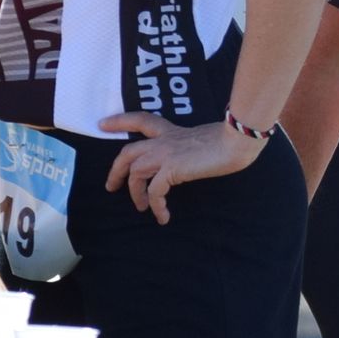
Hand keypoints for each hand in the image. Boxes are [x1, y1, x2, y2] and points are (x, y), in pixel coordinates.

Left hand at [98, 112, 261, 223]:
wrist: (235, 141)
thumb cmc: (229, 140)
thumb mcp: (203, 141)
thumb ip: (190, 148)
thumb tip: (190, 161)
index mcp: (170, 131)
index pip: (140, 121)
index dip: (119, 121)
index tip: (103, 124)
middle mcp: (163, 140)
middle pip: (128, 152)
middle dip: (116, 170)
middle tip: (111, 186)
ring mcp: (165, 153)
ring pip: (136, 173)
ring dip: (135, 193)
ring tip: (141, 208)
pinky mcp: (171, 169)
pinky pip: (155, 192)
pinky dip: (156, 206)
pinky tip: (163, 217)